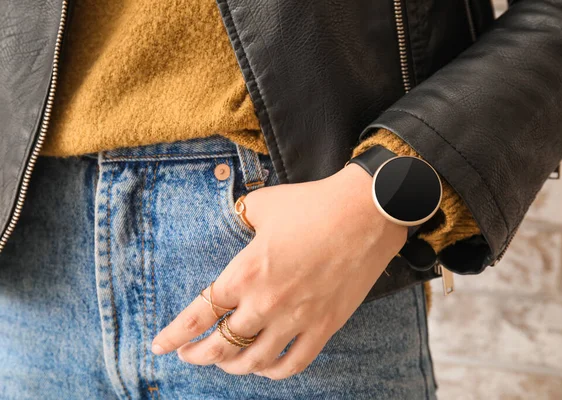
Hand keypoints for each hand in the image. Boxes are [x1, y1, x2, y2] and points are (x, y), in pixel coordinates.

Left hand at [151, 163, 407, 379]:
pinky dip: (274, 372)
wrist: (367, 211)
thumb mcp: (263, 204)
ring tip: (225, 363)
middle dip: (198, 355)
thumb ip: (240, 217)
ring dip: (233, 367)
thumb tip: (235, 221)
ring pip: (254, 361)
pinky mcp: (325, 326)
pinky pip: (294, 363)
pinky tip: (266, 367)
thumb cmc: (313, 204)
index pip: (198, 314)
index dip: (174, 335)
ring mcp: (297, 318)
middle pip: (221, 345)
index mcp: (245, 272)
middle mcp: (266, 302)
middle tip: (190, 354)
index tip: (160, 346)